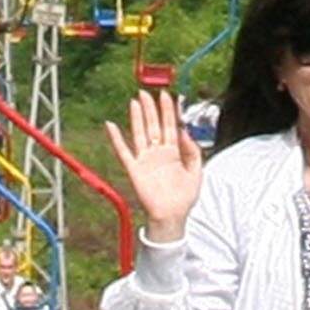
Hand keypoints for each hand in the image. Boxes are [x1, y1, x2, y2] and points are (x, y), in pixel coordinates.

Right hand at [102, 88, 203, 244]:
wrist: (172, 216)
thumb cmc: (184, 197)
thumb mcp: (197, 171)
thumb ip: (193, 151)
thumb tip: (186, 132)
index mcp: (174, 152)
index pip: (170, 126)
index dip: (168, 111)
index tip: (166, 95)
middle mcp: (158, 153)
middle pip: (154, 126)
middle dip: (151, 109)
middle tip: (147, 92)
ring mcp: (146, 160)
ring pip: (140, 133)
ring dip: (137, 118)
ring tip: (135, 101)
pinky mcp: (135, 169)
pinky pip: (124, 151)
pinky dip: (117, 138)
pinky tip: (112, 126)